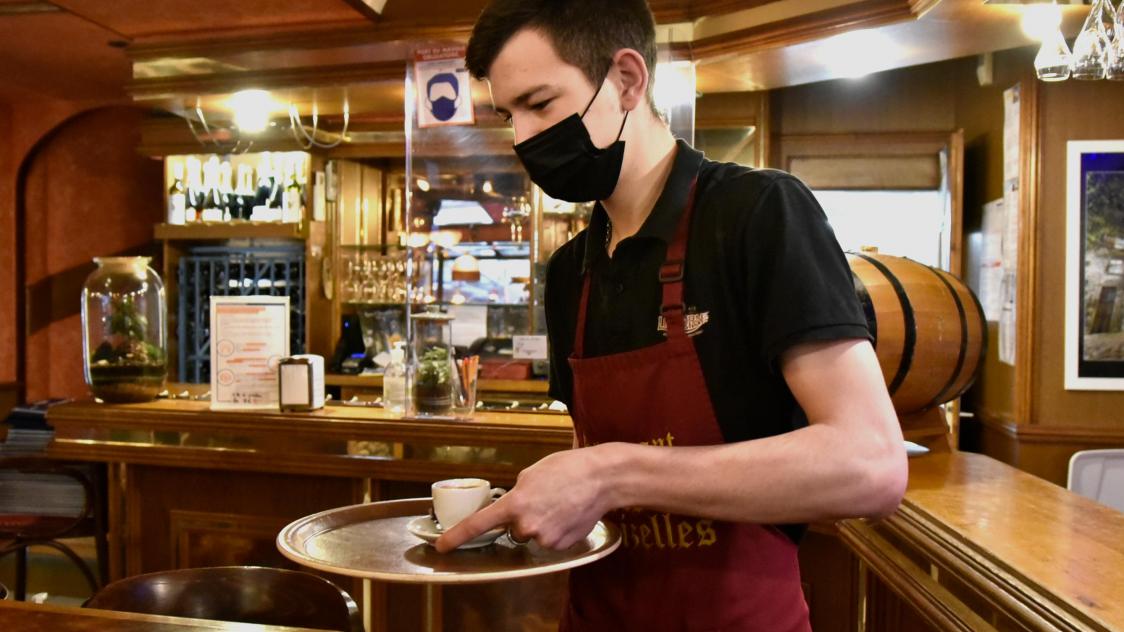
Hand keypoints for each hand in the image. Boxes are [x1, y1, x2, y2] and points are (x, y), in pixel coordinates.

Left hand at [434, 446, 613, 552]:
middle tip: (543, 500)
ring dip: (541, 523)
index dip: (457, 537)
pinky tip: (568, 513)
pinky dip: (557, 530)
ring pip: (533, 535)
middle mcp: (526, 525)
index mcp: (514, 503)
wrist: (602, 478)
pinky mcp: (561, 545)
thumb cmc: (568, 468)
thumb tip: (513, 506)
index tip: (442, 546)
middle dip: (523, 517)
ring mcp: (545, 538)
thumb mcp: (532, 473)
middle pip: (513, 529)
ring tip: (560, 503)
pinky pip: (550, 540)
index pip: (478, 524)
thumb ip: (517, 493)